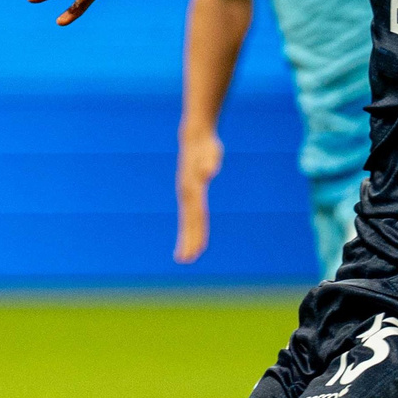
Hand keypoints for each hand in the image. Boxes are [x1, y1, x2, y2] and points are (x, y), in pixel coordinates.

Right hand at [174, 128, 221, 262]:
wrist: (195, 136)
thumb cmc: (205, 145)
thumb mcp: (210, 151)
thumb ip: (210, 162)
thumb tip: (208, 172)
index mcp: (191, 188)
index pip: (195, 215)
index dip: (195, 233)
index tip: (195, 249)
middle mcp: (187, 194)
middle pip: (189, 221)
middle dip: (188, 241)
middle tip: (186, 260)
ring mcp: (187, 193)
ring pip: (188, 220)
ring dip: (187, 238)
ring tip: (186, 257)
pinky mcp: (191, 192)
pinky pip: (192, 214)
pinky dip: (192, 227)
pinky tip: (193, 237)